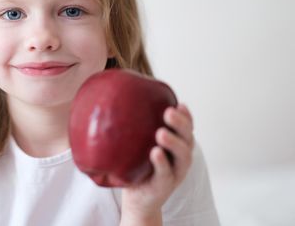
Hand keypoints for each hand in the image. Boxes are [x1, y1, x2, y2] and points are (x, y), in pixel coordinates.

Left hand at [120, 103, 193, 223]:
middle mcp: (180, 158)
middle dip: (181, 124)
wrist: (137, 200)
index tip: (178, 103)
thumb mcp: (138, 144)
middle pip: (188, 138)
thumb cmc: (137, 166)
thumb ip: (136, 127)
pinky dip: (161, 163)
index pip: (187, 127)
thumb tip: (111, 98)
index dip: (186, 116)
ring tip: (161, 132)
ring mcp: (175, 172)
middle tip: (168, 112)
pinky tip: (155, 153)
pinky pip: (165, 174)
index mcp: (176, 145)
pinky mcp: (165, 186)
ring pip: (182, 156)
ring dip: (174, 143)